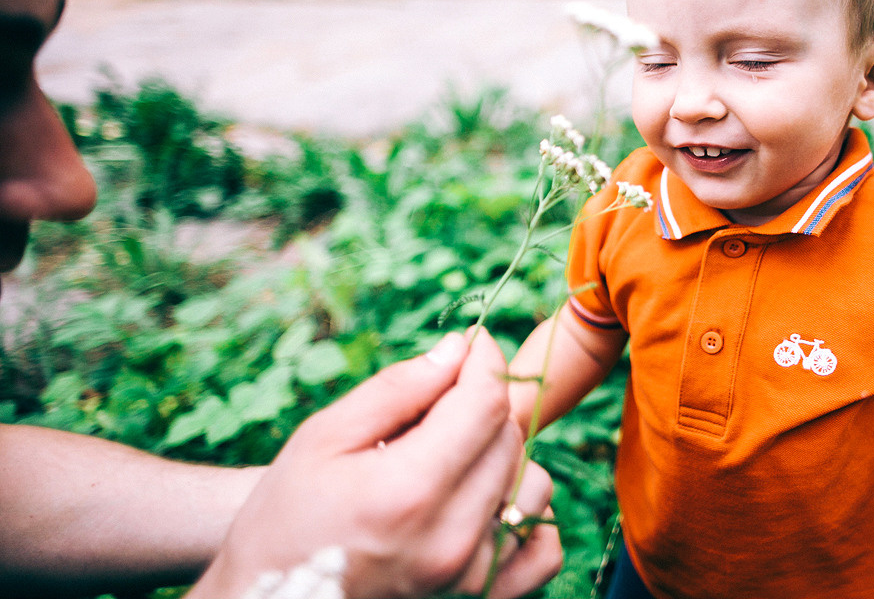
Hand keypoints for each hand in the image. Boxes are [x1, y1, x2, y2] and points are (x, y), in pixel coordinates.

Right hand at [188, 329, 561, 598]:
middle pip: (509, 439)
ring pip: (533, 485)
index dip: (484, 361)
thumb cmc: (286, 515)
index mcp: (408, 491)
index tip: (471, 343)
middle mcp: (450, 539)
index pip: (485, 404)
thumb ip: (398, 389)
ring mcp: (469, 578)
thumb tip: (457, 349)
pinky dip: (526, 516)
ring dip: (504, 456)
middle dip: (484, 403)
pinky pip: (542, 550)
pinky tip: (487, 499)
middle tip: (439, 403)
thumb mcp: (324, 438)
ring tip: (451, 456)